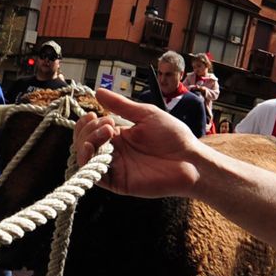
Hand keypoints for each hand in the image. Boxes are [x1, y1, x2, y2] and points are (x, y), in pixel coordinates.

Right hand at [73, 89, 203, 198]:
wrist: (191, 159)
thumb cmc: (174, 136)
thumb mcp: (145, 114)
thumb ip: (120, 105)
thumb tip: (98, 92)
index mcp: (119, 137)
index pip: (91, 131)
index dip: (88, 122)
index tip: (98, 113)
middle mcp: (114, 153)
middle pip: (84, 143)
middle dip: (88, 130)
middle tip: (107, 123)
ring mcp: (115, 168)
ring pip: (85, 159)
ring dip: (87, 142)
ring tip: (106, 132)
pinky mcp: (119, 183)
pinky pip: (96, 176)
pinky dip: (89, 162)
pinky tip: (97, 149)